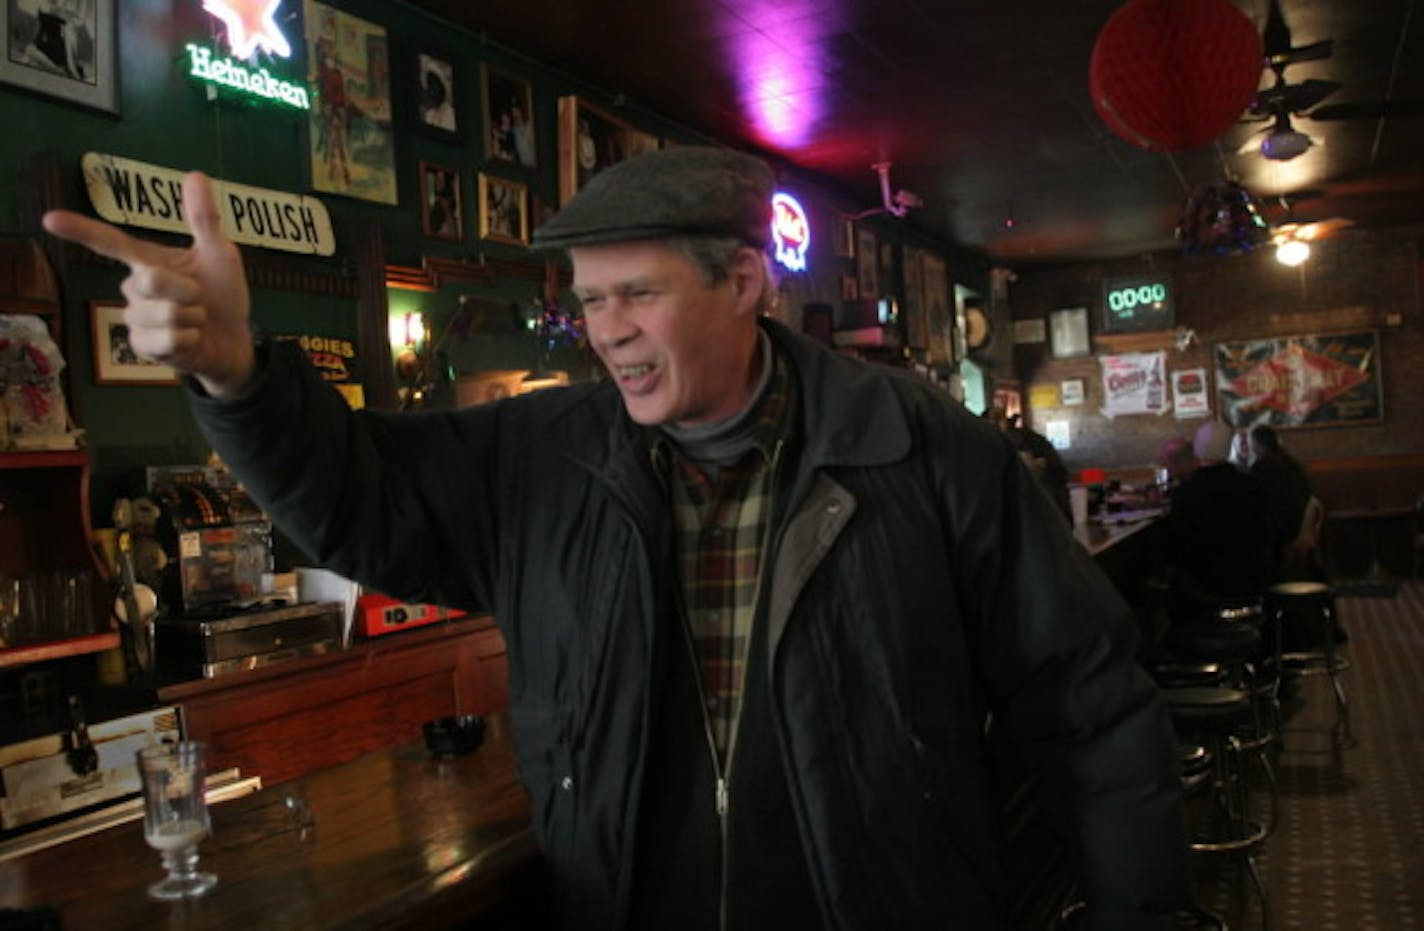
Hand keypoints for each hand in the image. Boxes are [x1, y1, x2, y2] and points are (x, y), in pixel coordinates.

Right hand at [42, 172, 254, 397]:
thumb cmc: (222, 294)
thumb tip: (195, 174)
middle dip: (188, 289)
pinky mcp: (143, 346)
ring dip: (192, 316)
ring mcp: (136, 318)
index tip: (50, 219)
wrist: (234, 339)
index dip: (81, 230)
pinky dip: (190, 338)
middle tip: (201, 297)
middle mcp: (135, 287)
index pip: (109, 242)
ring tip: (197, 318)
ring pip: (163, 313)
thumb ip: (204, 220)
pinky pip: (167, 339)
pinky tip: (192, 338)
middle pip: (151, 280)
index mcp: (147, 261)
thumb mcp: (220, 254)